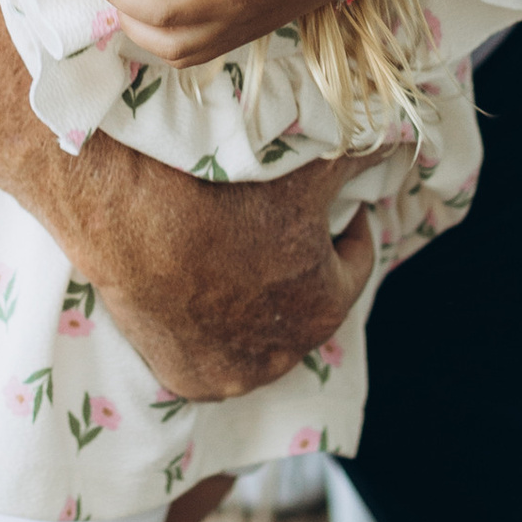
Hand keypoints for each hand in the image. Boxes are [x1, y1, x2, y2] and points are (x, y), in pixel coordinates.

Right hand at [70, 138, 378, 400]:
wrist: (130, 215)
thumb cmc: (223, 193)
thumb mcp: (305, 168)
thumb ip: (355, 158)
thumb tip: (391, 142)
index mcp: (324, 306)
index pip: (354, 263)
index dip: (344, 229)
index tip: (334, 208)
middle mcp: (285, 354)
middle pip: (306, 304)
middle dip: (299, 270)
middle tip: (277, 231)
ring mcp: (233, 374)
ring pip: (259, 337)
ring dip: (256, 307)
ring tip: (237, 260)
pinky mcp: (187, 379)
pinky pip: (210, 358)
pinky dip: (211, 332)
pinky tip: (201, 292)